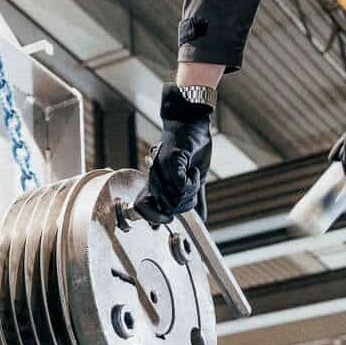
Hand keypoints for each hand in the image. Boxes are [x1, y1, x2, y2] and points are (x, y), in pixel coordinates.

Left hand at [133, 85, 213, 223]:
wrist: (191, 124)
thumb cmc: (190, 150)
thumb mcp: (195, 180)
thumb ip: (196, 199)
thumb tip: (202, 220)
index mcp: (157, 185)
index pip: (143, 208)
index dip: (155, 218)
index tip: (169, 218)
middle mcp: (156, 179)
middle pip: (169, 208)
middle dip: (186, 204)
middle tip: (192, 188)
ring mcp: (162, 170)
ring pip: (176, 198)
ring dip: (192, 190)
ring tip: (193, 175)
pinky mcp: (172, 160)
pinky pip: (180, 184)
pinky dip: (191, 182)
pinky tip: (194, 172)